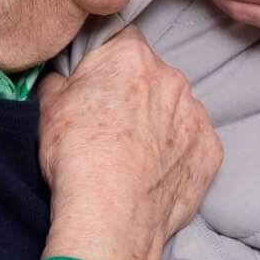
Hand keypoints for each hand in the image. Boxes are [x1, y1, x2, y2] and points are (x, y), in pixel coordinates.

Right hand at [35, 29, 221, 259]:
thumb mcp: (48, 109)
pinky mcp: (210, 151)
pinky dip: (179, 155)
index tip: (99, 89)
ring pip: (177, 110)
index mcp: (131, 57)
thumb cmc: (76, 158)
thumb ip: (60, 83)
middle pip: (154, 77)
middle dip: (138, 95)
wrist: (109, 216)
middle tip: (113, 127)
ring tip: (134, 157)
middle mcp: (172, 78)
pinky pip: (194, 144)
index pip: (123, 43)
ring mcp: (196, 115)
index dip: (109, 67)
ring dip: (161, 124)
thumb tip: (61, 81)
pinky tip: (156, 175)